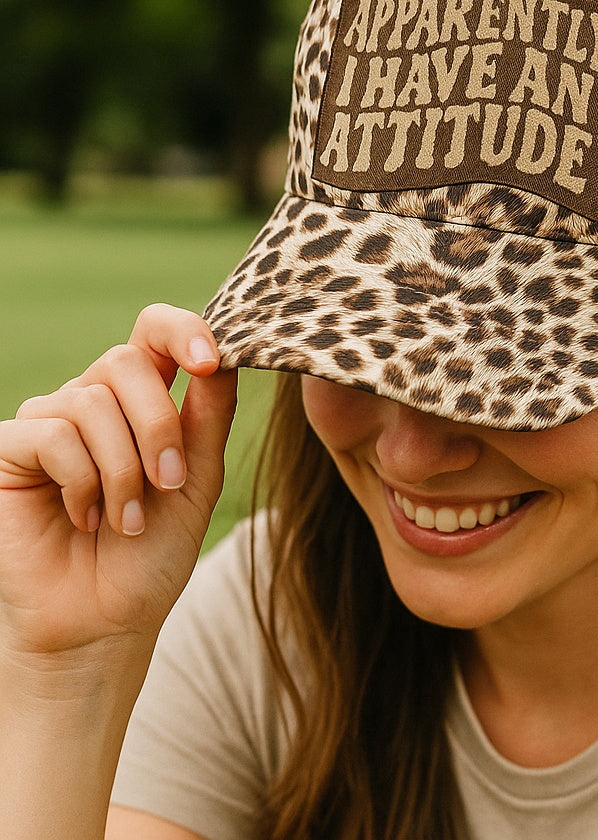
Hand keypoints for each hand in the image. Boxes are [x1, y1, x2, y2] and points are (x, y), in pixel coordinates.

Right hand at [0, 304, 236, 663]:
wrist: (106, 621)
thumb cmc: (154, 550)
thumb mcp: (197, 478)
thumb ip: (208, 415)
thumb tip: (221, 354)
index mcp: (143, 400)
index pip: (153, 332)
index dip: (182, 330)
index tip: (210, 360)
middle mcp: (93, 400)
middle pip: (126, 361)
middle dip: (158, 424)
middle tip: (169, 483)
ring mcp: (48, 422)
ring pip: (92, 402)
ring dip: (123, 468)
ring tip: (127, 519)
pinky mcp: (9, 449)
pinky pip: (53, 435)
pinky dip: (83, 482)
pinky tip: (85, 519)